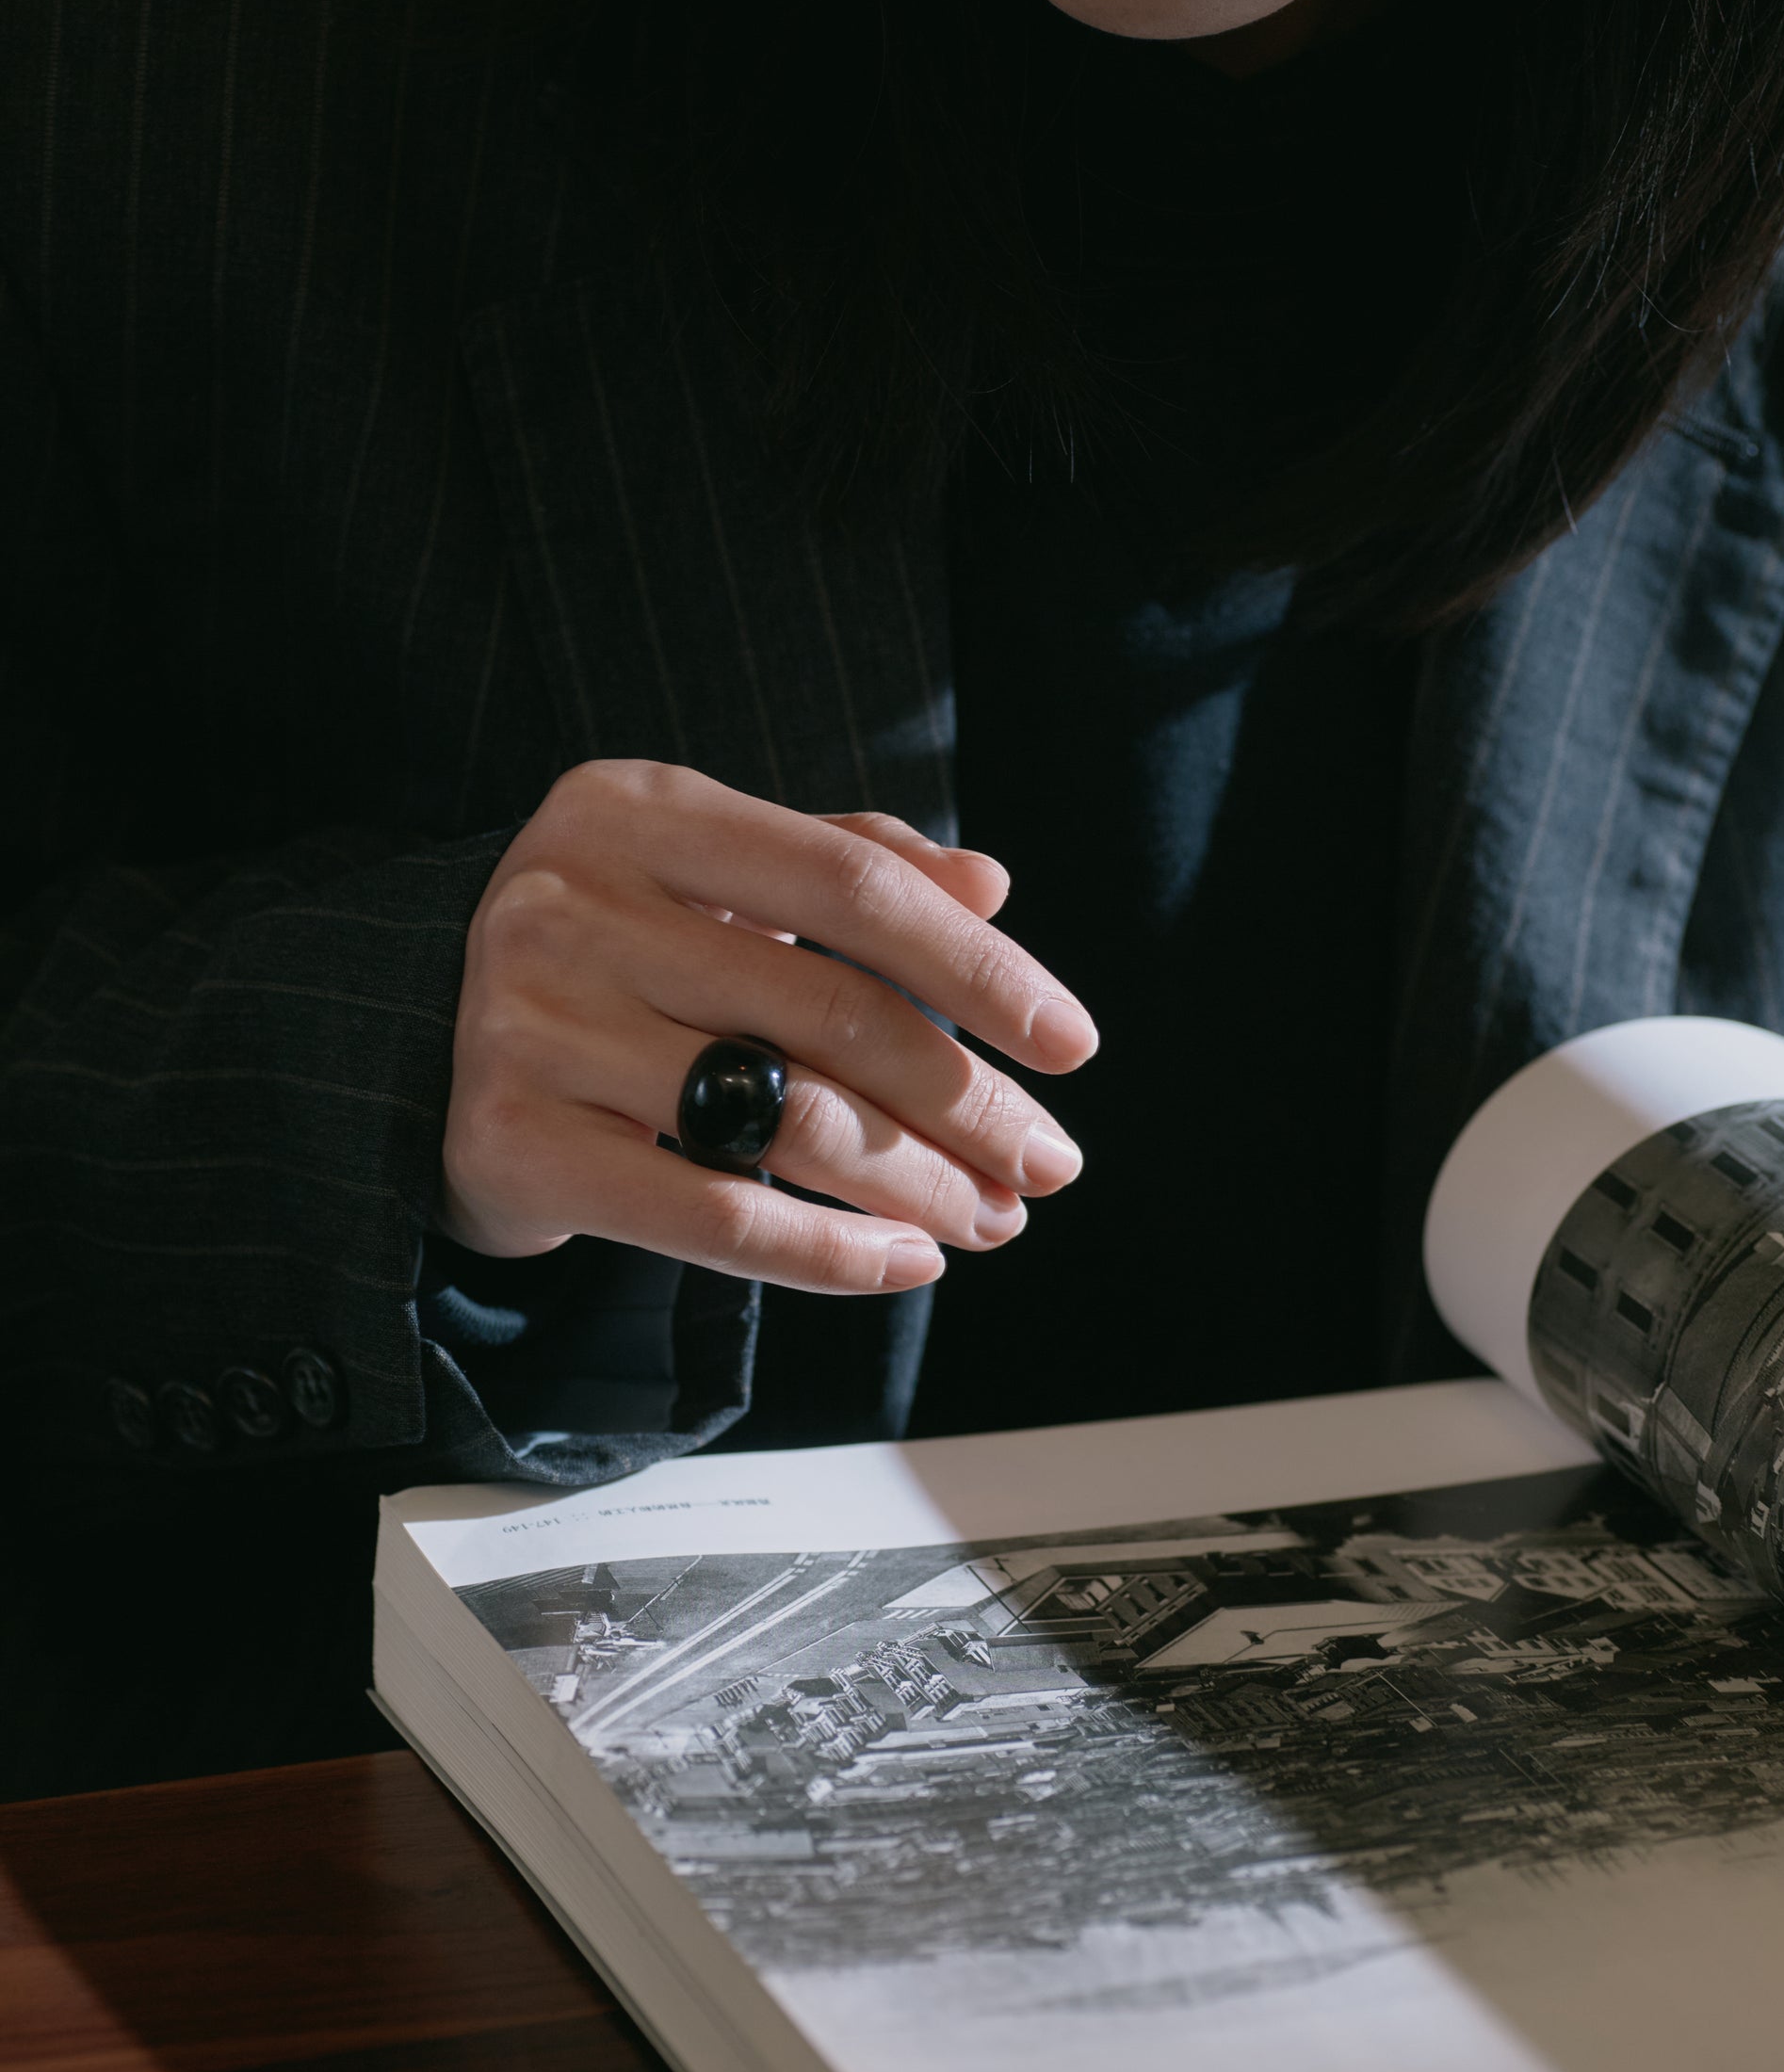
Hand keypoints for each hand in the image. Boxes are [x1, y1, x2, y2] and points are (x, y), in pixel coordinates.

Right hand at [440, 761, 1096, 1292]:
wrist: (423, 1044)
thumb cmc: (613, 954)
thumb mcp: (713, 876)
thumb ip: (845, 863)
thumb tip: (990, 888)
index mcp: (638, 809)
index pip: (852, 881)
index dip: (978, 968)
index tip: (1072, 1045)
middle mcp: (571, 902)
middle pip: (830, 1010)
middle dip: (968, 1100)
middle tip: (1049, 1162)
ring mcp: (529, 1023)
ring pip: (782, 1121)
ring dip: (918, 1185)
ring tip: (992, 1219)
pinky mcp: (510, 1141)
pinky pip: (709, 1214)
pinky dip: (827, 1253)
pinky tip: (901, 1263)